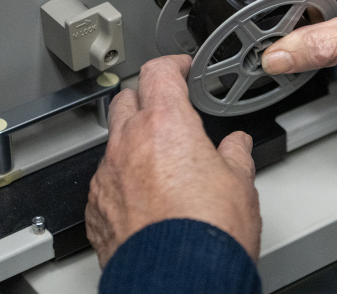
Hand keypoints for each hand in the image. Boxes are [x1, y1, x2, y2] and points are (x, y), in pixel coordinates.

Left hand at [86, 55, 260, 267]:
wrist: (179, 281)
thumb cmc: (208, 232)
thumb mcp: (240, 182)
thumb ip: (236, 154)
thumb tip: (236, 147)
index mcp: (167, 124)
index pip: (159, 71)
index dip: (173, 65)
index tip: (182, 69)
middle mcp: (129, 143)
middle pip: (127, 98)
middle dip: (147, 98)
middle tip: (169, 110)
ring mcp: (108, 176)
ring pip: (113, 141)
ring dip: (133, 140)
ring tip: (160, 159)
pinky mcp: (96, 208)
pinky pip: (105, 180)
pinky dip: (122, 178)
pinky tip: (145, 196)